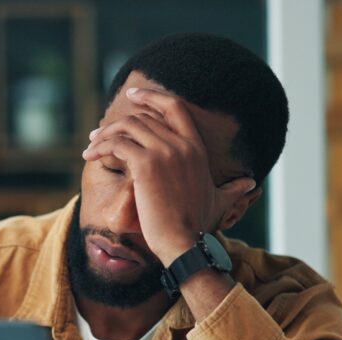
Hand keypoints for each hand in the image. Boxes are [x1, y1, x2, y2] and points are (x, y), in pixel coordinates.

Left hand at [82, 87, 255, 265]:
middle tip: (99, 134)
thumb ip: (233, 189)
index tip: (133, 95)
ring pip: (127, 127)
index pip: (174, 107)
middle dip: (117, 122)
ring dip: (104, 134)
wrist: (185, 243)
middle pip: (143, 117)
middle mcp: (181, 145)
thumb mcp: (221, 201)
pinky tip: (90, 157)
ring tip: (91, 147)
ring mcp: (164, 153)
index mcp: (196, 148)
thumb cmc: (199, 225)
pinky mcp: (145, 165)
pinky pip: (117, 144)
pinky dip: (101, 147)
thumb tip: (251, 184)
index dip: (152, 97)